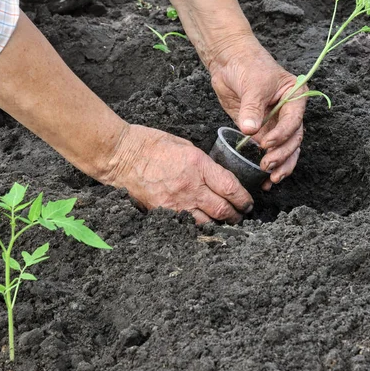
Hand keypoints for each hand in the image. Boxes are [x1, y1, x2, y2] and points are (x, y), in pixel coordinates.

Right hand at [105, 125, 253, 223]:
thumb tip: (216, 177)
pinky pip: (187, 224)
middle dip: (236, 215)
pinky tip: (204, 226)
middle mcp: (191, 186)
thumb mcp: (185, 146)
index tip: (248, 202)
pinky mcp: (163, 212)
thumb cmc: (151, 144)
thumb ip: (203, 164)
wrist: (121, 155)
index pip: (230, 188)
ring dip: (220, 224)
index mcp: (198, 165)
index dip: (243, 198)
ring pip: (207, 222)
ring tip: (226, 223)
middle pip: (222, 209)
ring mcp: (176, 202)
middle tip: (241, 216)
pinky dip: (198, 226)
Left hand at [208, 34, 306, 190]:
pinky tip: (263, 178)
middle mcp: (289, 112)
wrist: (229, 59)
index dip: (281, 135)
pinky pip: (268, 150)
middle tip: (266, 165)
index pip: (294, 121)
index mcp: (295, 97)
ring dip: (280, 164)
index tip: (265, 144)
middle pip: (293, 139)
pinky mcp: (260, 129)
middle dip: (282, 155)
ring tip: (270, 178)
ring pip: (285, 149)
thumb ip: (252, 108)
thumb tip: (250, 130)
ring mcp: (275, 122)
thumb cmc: (247, 64)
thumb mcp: (252, 84)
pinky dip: (267, 163)